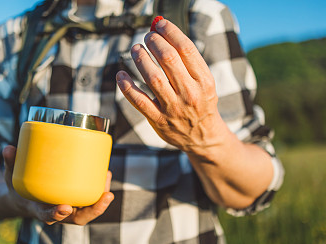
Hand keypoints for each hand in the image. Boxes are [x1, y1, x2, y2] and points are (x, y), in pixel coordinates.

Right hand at [3, 145, 113, 224]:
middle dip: (95, 209)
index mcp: (39, 210)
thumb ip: (11, 164)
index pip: (48, 217)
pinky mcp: (75, 200)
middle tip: (106, 195)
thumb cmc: (20, 188)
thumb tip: (7, 149)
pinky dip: (99, 188)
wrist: (26, 198)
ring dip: (101, 198)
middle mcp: (58, 213)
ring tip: (107, 176)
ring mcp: (69, 208)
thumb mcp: (11, 177)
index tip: (64, 208)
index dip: (56, 214)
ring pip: (89, 209)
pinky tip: (105, 173)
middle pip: (79, 218)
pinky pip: (90, 198)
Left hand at [116, 19, 228, 155]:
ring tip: (135, 49)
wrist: (202, 137)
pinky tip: (121, 74)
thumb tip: (162, 30)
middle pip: (169, 59)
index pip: (186, 49)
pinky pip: (139, 100)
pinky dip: (127, 86)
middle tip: (147, 37)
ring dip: (141, 59)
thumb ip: (187, 61)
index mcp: (204, 81)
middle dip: (154, 42)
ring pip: (153, 77)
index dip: (170, 32)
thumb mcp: (204, 82)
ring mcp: (173, 108)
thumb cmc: (200, 102)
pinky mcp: (159, 121)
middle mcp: (190, 94)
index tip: (159, 24)